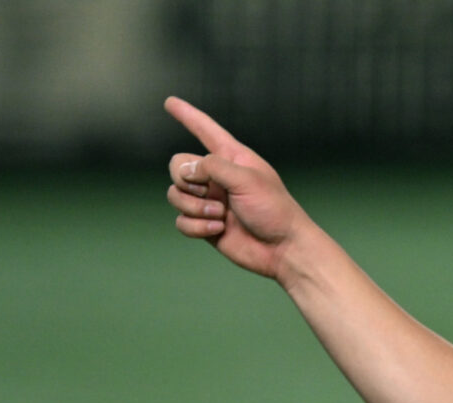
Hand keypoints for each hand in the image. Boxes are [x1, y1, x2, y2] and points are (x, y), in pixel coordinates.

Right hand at [164, 96, 308, 279]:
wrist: (282, 249)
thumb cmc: (274, 210)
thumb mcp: (246, 179)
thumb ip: (213, 166)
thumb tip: (187, 171)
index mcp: (232, 158)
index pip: (206, 130)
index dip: (187, 115)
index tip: (170, 102)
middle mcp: (218, 177)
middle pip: (178, 165)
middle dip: (186, 179)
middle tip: (208, 191)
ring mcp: (210, 201)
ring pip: (175, 195)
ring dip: (194, 207)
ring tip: (220, 214)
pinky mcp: (205, 224)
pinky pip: (181, 221)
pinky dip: (195, 226)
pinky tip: (218, 230)